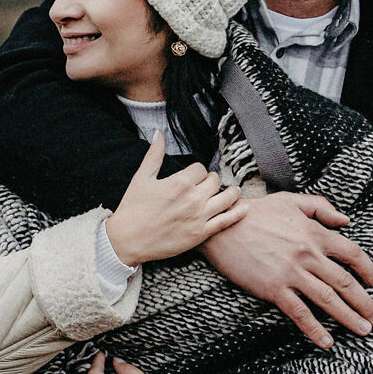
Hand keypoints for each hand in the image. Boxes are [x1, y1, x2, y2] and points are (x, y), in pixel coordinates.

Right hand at [104, 132, 245, 264]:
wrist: (127, 240)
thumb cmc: (132, 209)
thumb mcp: (141, 178)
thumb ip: (154, 155)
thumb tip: (159, 133)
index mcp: (179, 182)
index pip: (201, 169)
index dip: (198, 172)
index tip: (193, 177)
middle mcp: (193, 198)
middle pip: (215, 181)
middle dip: (212, 181)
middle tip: (209, 185)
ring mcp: (199, 217)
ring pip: (226, 198)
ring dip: (231, 193)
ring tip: (234, 191)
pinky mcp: (200, 234)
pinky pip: (226, 221)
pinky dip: (238, 213)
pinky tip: (245, 207)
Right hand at [200, 191, 372, 347]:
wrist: (221, 228)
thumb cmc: (256, 212)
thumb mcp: (291, 200)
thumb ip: (321, 207)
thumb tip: (346, 220)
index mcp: (315, 233)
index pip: (352, 253)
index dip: (368, 269)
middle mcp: (308, 254)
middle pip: (346, 282)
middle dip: (365, 303)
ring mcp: (292, 273)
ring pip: (328, 299)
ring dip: (349, 317)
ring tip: (363, 330)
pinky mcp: (274, 289)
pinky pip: (300, 313)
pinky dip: (315, 329)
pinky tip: (326, 342)